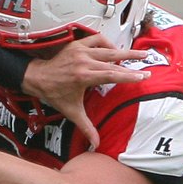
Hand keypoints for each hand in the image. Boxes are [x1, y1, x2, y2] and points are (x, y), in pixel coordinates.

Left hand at [21, 34, 149, 148]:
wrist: (37, 78)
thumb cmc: (54, 93)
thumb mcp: (72, 111)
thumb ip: (86, 127)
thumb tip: (96, 144)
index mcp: (84, 76)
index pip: (112, 74)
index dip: (129, 75)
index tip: (143, 75)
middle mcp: (83, 61)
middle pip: (113, 58)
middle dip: (132, 59)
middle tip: (146, 58)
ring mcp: (80, 51)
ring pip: (106, 47)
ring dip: (122, 50)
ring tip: (136, 52)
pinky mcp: (76, 45)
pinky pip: (95, 39)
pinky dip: (106, 43)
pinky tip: (113, 49)